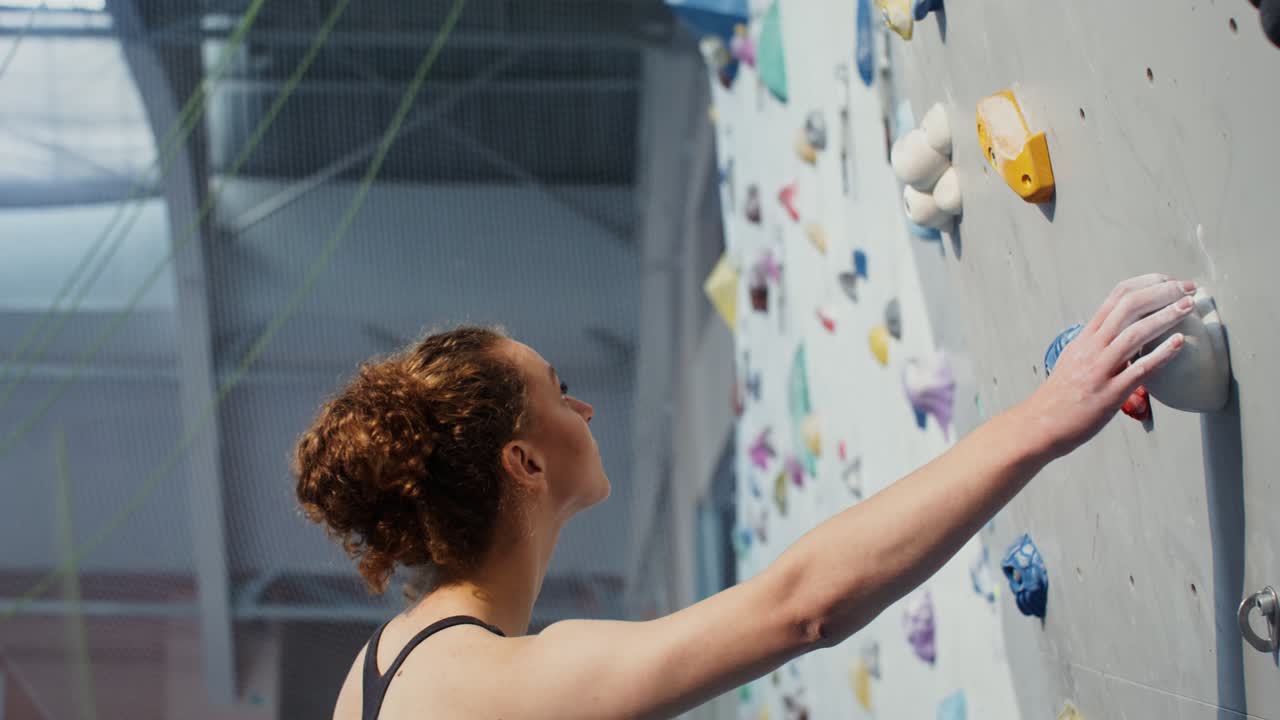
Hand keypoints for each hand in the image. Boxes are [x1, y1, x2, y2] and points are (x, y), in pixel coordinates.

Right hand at [1022, 274, 1196, 456]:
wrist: (1039, 425)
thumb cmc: (1060, 397)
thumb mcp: (1074, 360)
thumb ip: (1097, 346)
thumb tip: (1123, 336)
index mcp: (1085, 338)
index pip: (1115, 298)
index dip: (1145, 284)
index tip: (1167, 281)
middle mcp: (1091, 348)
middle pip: (1128, 307)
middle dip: (1162, 293)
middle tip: (1187, 289)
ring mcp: (1099, 370)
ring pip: (1135, 333)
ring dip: (1166, 316)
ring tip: (1188, 306)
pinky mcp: (1109, 394)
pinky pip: (1139, 370)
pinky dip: (1161, 354)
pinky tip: (1180, 343)